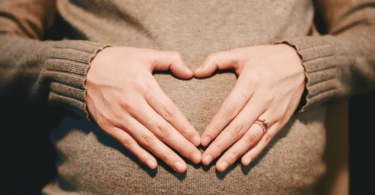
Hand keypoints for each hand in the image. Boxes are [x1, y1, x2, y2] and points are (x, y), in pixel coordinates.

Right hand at [86, 47, 200, 172]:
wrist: (84, 69)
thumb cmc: (118, 60)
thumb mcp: (145, 54)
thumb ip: (170, 60)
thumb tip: (190, 73)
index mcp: (143, 85)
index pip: (169, 111)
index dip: (184, 128)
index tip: (197, 140)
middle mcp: (131, 104)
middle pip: (161, 130)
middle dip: (181, 146)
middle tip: (196, 159)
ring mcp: (119, 117)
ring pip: (146, 140)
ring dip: (165, 155)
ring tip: (180, 166)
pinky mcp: (108, 125)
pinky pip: (127, 143)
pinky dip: (141, 155)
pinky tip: (154, 165)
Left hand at [194, 44, 304, 171]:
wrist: (302, 64)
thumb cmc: (267, 58)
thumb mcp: (242, 53)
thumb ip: (216, 60)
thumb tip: (195, 71)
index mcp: (250, 82)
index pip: (229, 109)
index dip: (215, 127)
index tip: (202, 140)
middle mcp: (263, 99)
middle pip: (239, 128)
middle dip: (221, 146)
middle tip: (206, 160)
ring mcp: (274, 111)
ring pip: (252, 137)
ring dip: (235, 153)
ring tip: (220, 166)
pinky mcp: (282, 119)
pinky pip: (267, 138)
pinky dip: (256, 151)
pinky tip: (243, 162)